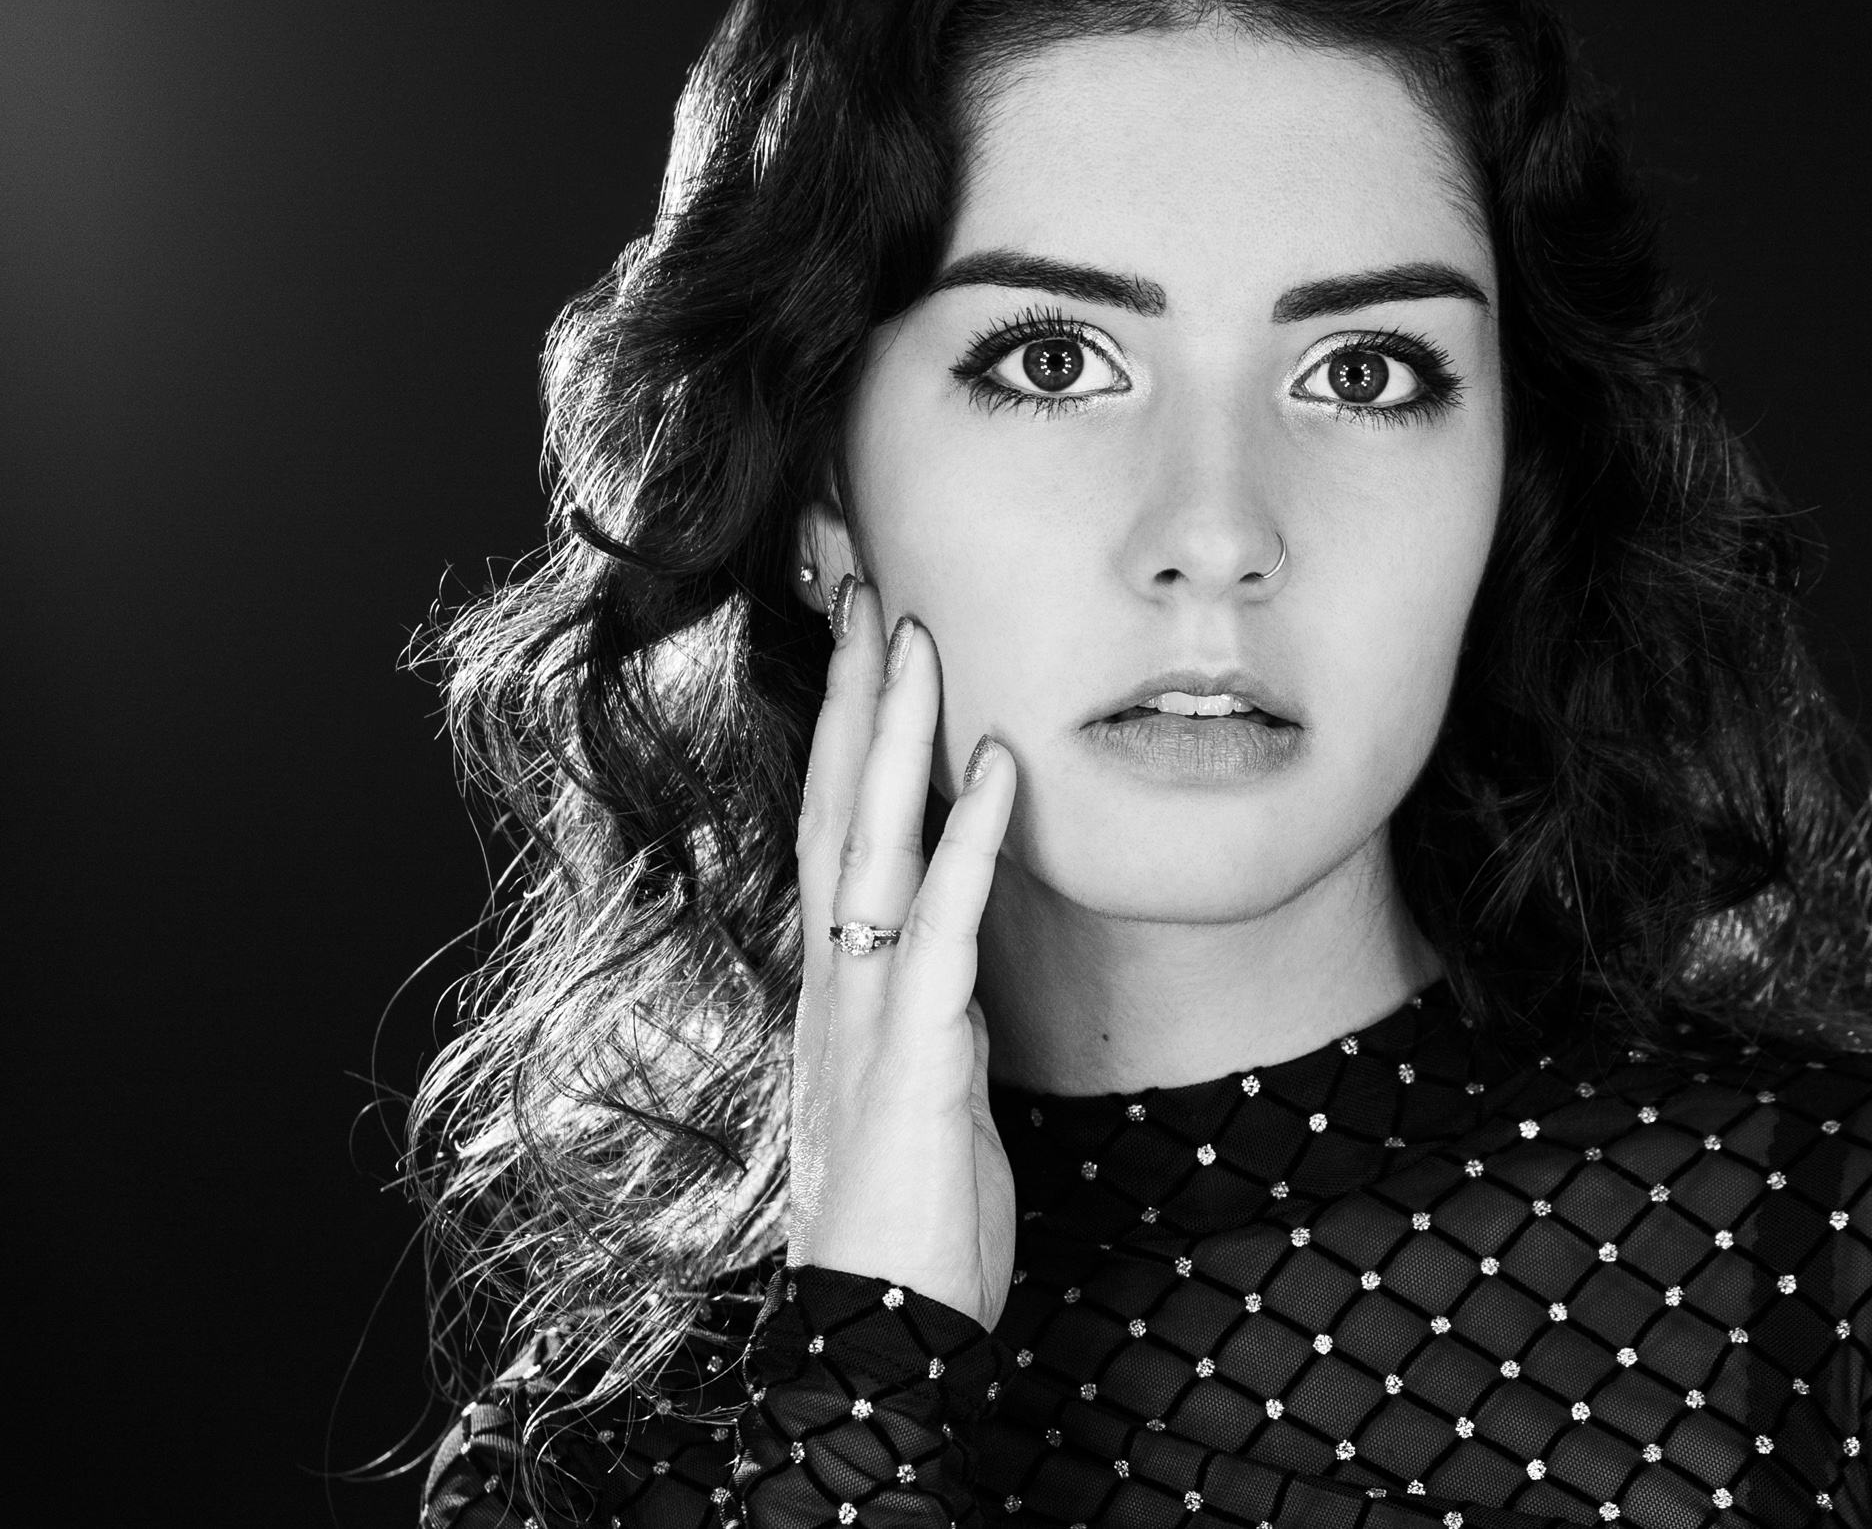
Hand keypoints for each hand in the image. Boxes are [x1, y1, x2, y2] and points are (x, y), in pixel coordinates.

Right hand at [788, 580, 1017, 1329]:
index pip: (834, 830)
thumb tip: (952, 959)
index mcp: (840, 983)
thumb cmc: (905, 1218)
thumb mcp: (919, 1089)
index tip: (864, 642)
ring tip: (916, 633)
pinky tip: (996, 771)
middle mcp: (838, 979)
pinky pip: (939, 928)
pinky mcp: (912, 1055)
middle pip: (837, 809)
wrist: (874, 1326)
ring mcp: (866, 1012)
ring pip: (873, 844)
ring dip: (896, 735)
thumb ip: (928, 1012)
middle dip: (855, 697)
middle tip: (870, 586)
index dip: (845, 733)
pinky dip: (968, 845)